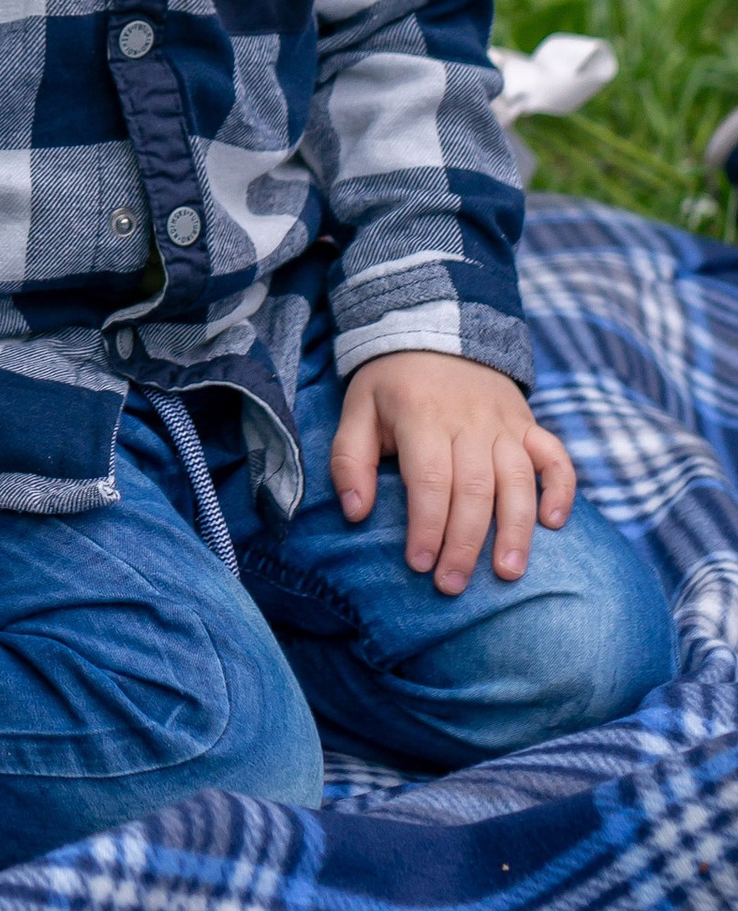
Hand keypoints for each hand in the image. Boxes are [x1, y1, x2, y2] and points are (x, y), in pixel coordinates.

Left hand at [332, 351, 574, 594]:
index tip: (419, 564)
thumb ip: (348, 459)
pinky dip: (561, 489)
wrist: (437, 326)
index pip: (429, 480)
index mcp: (422, 415)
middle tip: (453, 584)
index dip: (426, 526)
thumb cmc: (393, 383)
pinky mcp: (529, 424)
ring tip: (508, 573)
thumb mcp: (357, 409)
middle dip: (465, 543)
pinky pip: (555, 456)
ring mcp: (504, 423)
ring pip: (517, 480)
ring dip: (516, 529)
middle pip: (474, 489)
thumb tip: (355, 512)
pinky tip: (554, 523)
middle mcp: (469, 420)